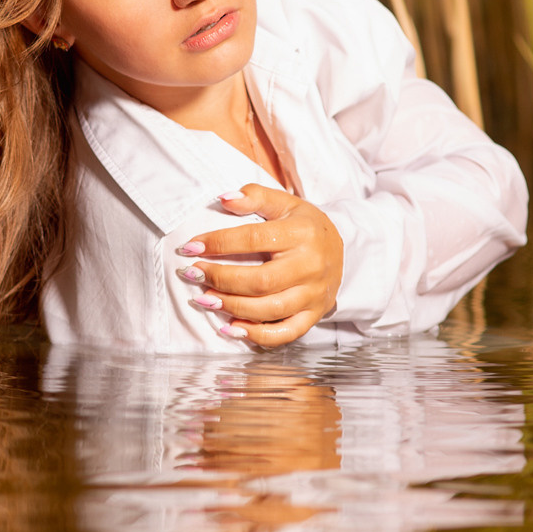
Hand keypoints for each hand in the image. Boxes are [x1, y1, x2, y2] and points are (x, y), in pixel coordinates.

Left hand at [175, 184, 342, 347]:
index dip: (218, 244)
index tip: (190, 247)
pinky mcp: (314, 315)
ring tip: (205, 298)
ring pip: (269, 309)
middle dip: (221, 279)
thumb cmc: (305, 226)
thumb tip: (224, 198)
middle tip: (194, 275)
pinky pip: (285, 333)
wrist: (342, 250)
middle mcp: (310, 266)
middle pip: (260, 280)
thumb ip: (255, 196)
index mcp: (302, 233)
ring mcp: (314, 294)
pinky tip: (231, 328)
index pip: (254, 239)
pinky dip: (256, 335)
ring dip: (232, 307)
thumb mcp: (285, 203)